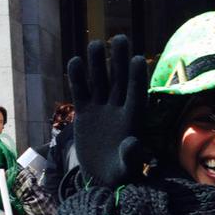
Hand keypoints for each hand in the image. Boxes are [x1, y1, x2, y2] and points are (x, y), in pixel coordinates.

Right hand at [68, 35, 147, 187]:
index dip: (137, 78)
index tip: (139, 59)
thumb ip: (130, 156)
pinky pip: (81, 91)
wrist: (102, 176)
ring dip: (98, 63)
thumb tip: (133, 143)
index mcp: (133, 119)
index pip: (136, 94)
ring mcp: (101, 108)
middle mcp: (118, 109)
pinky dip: (77, 78)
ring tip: (96, 44)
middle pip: (119, 80)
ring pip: (100, 81)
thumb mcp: (126, 169)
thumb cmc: (120, 174)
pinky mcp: (85, 112)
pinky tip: (75, 62)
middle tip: (120, 37)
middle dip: (119, 60)